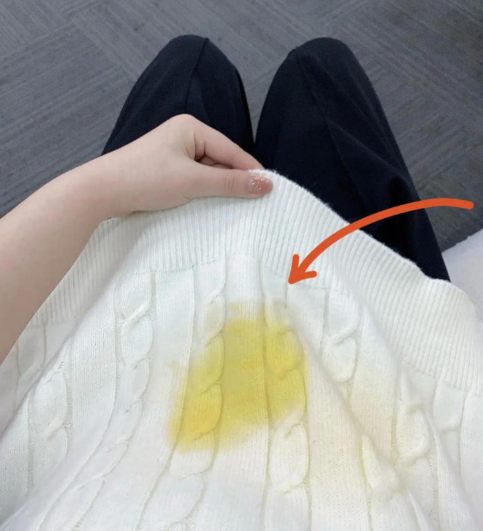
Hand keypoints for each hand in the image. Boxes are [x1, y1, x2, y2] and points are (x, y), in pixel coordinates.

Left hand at [100, 113, 271, 216]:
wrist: (101, 191)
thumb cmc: (146, 179)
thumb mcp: (193, 181)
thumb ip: (230, 182)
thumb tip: (266, 184)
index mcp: (192, 128)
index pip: (231, 150)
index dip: (250, 171)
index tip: (270, 191)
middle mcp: (184, 136)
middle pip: (221, 160)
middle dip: (234, 180)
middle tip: (254, 203)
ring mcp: (174, 154)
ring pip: (208, 172)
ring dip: (219, 188)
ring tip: (236, 208)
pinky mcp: (166, 171)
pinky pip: (194, 180)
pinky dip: (203, 192)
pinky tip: (211, 206)